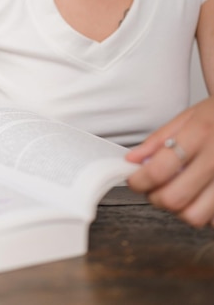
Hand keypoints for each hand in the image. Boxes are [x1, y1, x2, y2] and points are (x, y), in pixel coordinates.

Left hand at [127, 98, 213, 226]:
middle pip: (174, 199)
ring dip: (179, 209)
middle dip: (155, 197)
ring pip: (196, 217)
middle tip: (152, 187)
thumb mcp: (187, 117)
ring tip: (178, 191)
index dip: (139, 181)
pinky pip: (213, 220)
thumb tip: (131, 160)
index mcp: (200, 134)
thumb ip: (157, 140)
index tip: (134, 180)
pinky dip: (203, 213)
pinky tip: (199, 196)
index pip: (159, 170)